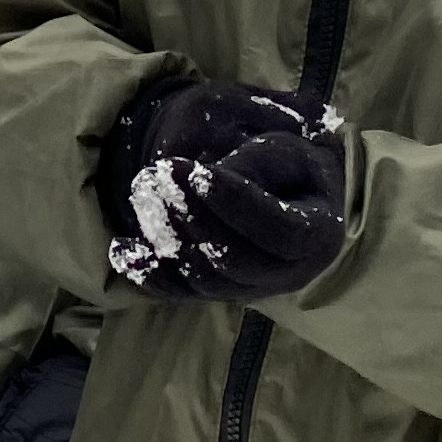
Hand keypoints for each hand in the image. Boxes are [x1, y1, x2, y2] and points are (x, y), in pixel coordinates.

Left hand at [97, 78, 350, 303]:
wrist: (275, 182)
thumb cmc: (284, 160)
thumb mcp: (283, 147)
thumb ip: (258, 163)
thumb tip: (214, 181)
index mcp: (318, 232)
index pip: (281, 230)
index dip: (237, 204)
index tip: (198, 174)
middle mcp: (289, 273)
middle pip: (237, 260)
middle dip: (193, 218)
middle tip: (157, 177)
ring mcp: (250, 289)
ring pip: (206, 280)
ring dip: (168, 239)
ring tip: (143, 194)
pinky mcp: (216, 293)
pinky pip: (180, 294)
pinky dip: (150, 275)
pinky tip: (123, 251)